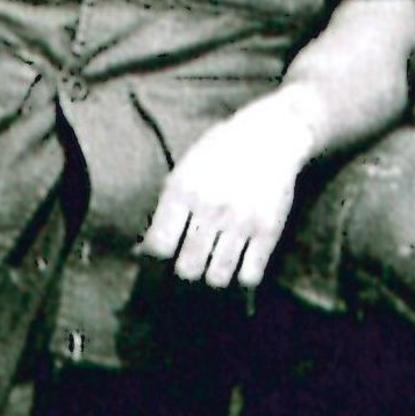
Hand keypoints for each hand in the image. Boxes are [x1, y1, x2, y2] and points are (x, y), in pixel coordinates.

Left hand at [143, 93, 321, 289]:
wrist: (271, 136)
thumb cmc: (220, 153)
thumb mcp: (186, 171)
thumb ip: (167, 209)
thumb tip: (143, 252)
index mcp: (183, 191)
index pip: (158, 247)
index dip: (154, 264)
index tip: (160, 265)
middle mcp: (210, 208)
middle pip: (187, 268)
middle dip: (184, 275)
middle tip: (188, 270)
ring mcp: (241, 221)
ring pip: (217, 277)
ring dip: (211, 279)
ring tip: (212, 269)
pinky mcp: (269, 230)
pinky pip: (250, 276)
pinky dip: (241, 279)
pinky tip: (238, 270)